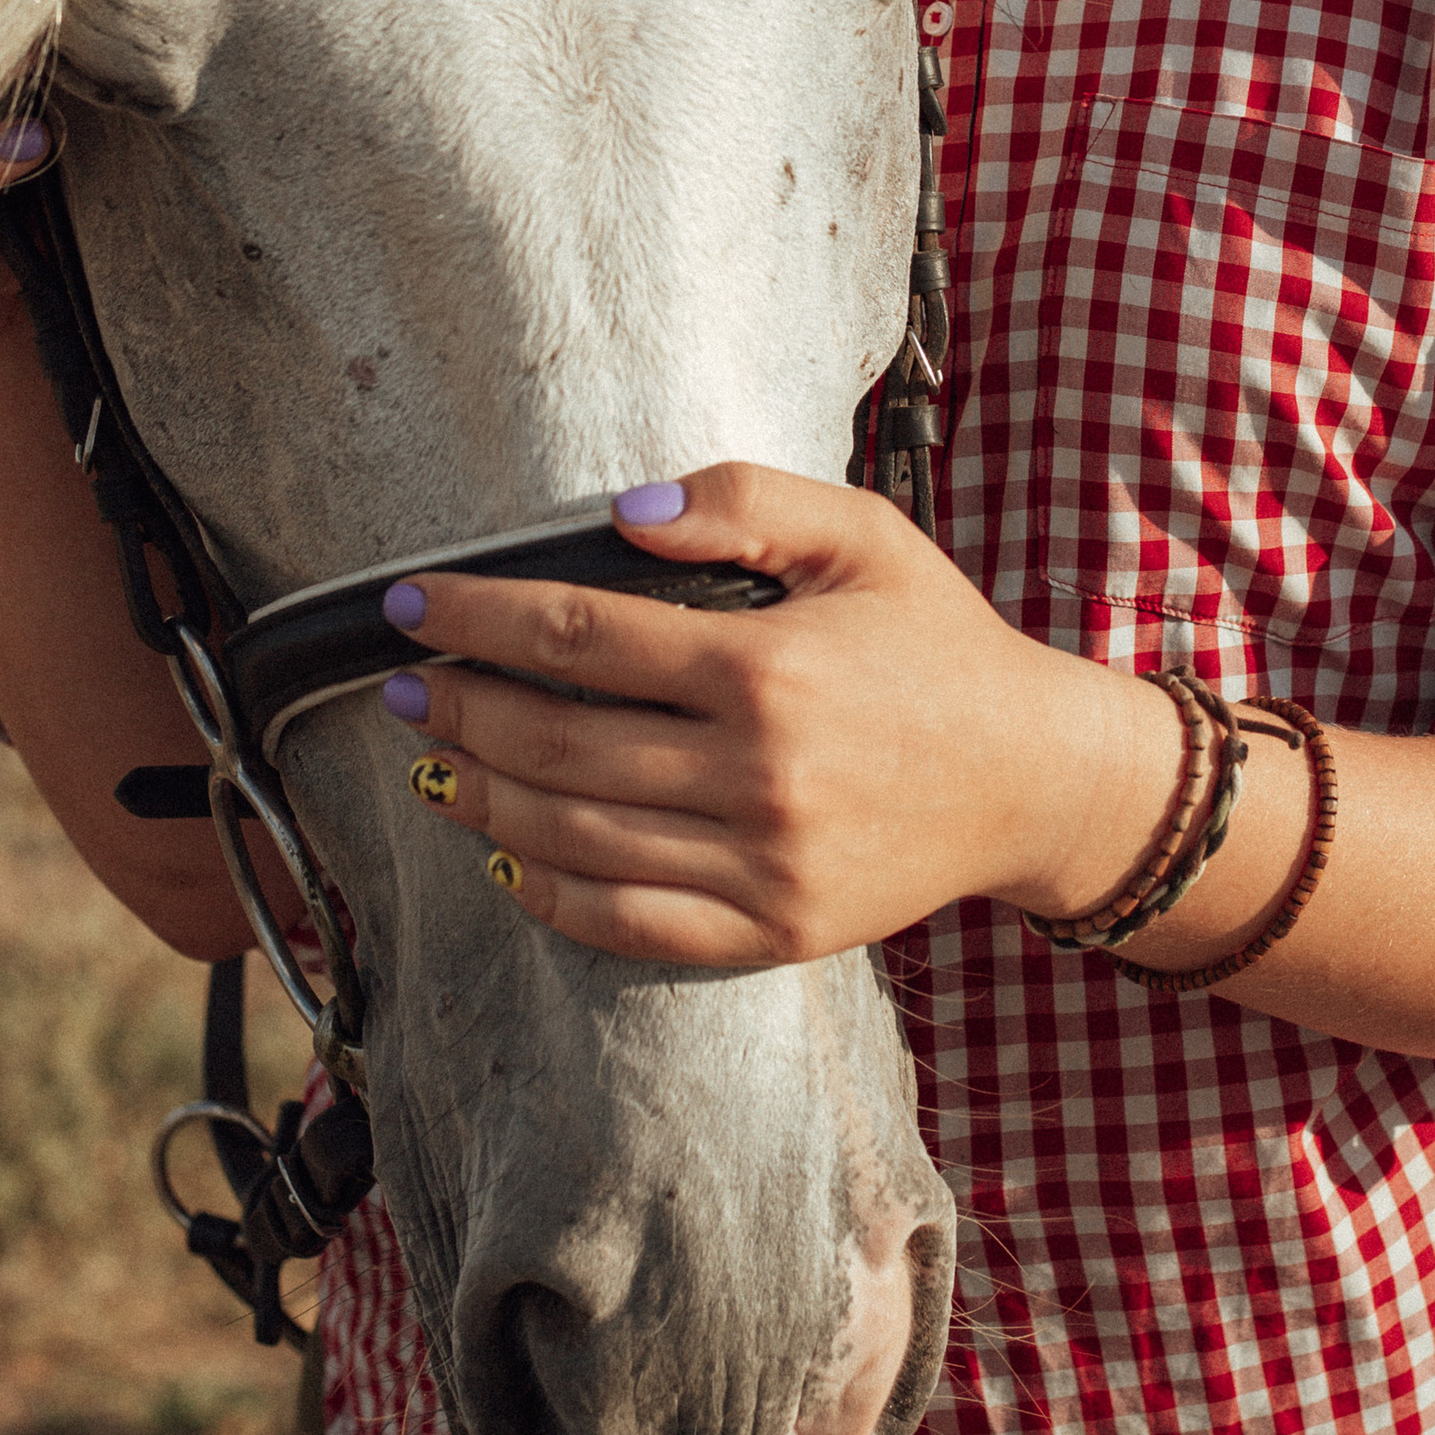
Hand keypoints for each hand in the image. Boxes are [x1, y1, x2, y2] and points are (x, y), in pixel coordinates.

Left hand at [381, 464, 1176, 968]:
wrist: (1030, 775)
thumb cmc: (936, 641)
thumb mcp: (861, 534)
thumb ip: (742, 504)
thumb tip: (621, 515)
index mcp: (767, 667)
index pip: (577, 635)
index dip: (477, 616)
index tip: (412, 605)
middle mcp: (756, 773)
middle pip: (555, 742)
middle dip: (458, 710)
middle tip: (404, 686)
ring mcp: (761, 864)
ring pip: (573, 837)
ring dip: (482, 798)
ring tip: (435, 764)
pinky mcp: (771, 930)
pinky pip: (625, 924)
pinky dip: (546, 892)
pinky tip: (507, 852)